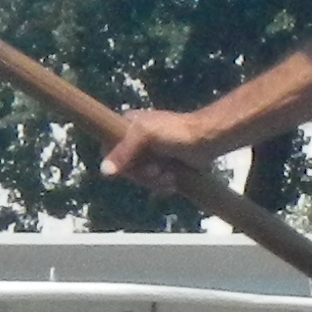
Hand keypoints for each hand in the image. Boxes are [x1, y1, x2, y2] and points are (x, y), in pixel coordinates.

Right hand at [99, 105, 215, 193]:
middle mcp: (136, 140)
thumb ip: (124, 151)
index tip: (135, 166)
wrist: (208, 140)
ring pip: (140, 178)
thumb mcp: (146, 136)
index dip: (120, 164)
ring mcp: (150, 154)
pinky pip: (153, 183)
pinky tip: (174, 181)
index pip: (109, 150)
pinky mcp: (163, 167)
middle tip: (158, 170)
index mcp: (128, 126)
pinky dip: (162, 185)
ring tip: (170, 176)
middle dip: (143, 174)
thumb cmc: (177, 132)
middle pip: (126, 169)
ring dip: (155, 181)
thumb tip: (103, 171)